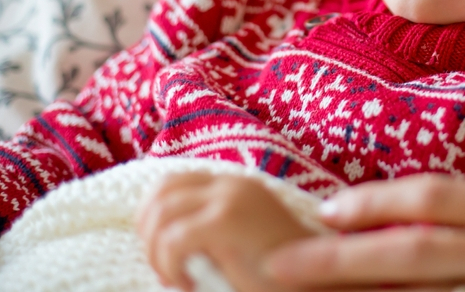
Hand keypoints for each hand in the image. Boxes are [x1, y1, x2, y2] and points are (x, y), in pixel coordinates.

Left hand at [137, 172, 314, 291]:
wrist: (317, 283)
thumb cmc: (278, 273)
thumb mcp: (238, 241)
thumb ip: (208, 228)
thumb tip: (158, 239)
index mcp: (235, 186)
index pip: (173, 183)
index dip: (154, 218)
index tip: (163, 256)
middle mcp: (232, 182)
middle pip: (160, 191)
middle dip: (147, 231)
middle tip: (163, 268)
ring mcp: (230, 197)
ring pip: (161, 213)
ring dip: (156, 252)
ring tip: (175, 279)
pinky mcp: (227, 219)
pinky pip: (173, 238)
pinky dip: (169, 265)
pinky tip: (188, 284)